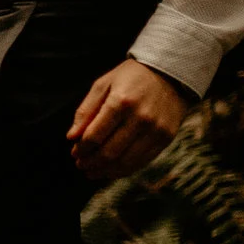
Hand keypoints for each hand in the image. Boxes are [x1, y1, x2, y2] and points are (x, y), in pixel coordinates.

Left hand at [68, 60, 191, 182]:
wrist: (172, 72)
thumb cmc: (131, 77)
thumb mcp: (103, 84)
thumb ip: (86, 110)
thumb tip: (71, 137)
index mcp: (122, 102)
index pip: (94, 135)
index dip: (81, 149)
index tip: (75, 152)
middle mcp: (141, 117)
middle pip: (109, 152)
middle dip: (90, 162)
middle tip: (81, 164)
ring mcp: (156, 129)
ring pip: (125, 161)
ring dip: (104, 171)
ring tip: (92, 171)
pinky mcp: (166, 137)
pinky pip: (142, 161)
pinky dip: (124, 170)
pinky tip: (111, 170)